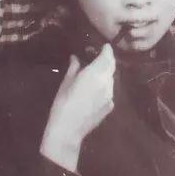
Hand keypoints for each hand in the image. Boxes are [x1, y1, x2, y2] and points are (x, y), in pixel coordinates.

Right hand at [40, 44, 115, 171]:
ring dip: (106, 73)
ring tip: (96, 72)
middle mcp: (106, 83)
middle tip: (100, 56)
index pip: (107, 57)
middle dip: (108, 60)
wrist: (68, 130)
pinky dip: (104, 86)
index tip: (105, 46)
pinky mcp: (110, 106)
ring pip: (111, 79)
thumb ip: (74, 68)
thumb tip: (76, 58)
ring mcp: (110, 95)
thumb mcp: (66, 82)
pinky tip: (95, 89)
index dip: (107, 50)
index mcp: (94, 74)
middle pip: (112, 67)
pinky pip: (109, 91)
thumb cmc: (63, 103)